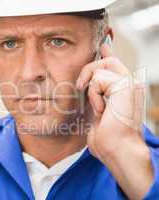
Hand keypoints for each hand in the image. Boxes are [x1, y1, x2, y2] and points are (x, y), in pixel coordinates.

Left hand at [76, 43, 143, 159]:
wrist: (116, 150)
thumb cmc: (107, 138)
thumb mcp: (97, 112)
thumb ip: (96, 95)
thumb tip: (88, 83)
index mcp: (124, 90)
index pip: (115, 64)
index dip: (108, 53)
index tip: (103, 45)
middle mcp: (130, 84)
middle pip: (107, 60)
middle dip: (89, 69)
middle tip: (81, 87)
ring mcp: (130, 83)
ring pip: (101, 65)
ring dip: (91, 87)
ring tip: (98, 107)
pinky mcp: (125, 85)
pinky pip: (98, 79)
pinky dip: (94, 95)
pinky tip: (102, 109)